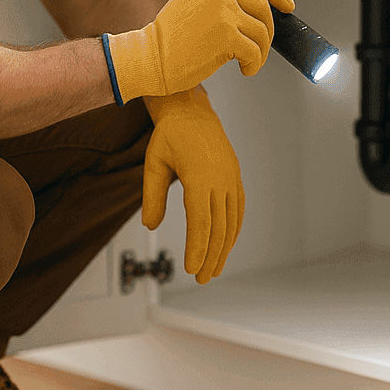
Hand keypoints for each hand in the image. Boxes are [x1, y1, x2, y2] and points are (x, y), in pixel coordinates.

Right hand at [106, 0, 293, 101]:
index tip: (287, 3)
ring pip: (262, 31)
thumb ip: (218, 0)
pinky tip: (245, 70)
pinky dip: (254, 64)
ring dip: (260, 51)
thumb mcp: (191, 4)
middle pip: (262, 6)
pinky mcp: (227, 36)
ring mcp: (223, 12)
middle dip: (269, 29)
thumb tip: (251, 14)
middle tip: (263, 44)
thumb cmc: (166, 40)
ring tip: (248, 62)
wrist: (148, 58)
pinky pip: (255, 51)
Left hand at [141, 86, 242, 283]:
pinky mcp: (235, 177)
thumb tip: (151, 225)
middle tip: (201, 279)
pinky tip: (227, 244)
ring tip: (213, 270)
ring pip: (232, 222)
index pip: (200, 223)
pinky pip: (238, 209)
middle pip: (219, 228)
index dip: (197, 248)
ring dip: (224, 249)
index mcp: (200, 177)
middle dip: (211, 256)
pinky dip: (234, 230)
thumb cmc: (169, 135)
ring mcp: (231, 178)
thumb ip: (152, 196)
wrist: (192, 110)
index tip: (191, 268)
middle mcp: (221, 180)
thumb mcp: (153, 164)